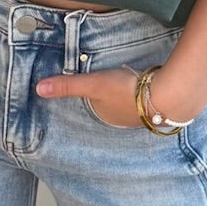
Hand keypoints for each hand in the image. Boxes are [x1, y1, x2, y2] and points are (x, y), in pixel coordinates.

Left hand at [35, 65, 206, 128]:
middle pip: (114, 107)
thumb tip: (39, 89)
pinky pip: (149, 100)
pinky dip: (147, 93)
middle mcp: (124, 121)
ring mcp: (144, 115)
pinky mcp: (161, 105)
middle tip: (112, 86)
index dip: (93, 98)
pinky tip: (151, 85)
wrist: (167, 96)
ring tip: (129, 85)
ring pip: (132, 104)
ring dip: (131, 96)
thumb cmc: (127, 92)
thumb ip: (68, 86)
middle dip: (113, 99)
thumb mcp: (93, 85)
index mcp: (106, 117)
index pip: (95, 107)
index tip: (94, 89)